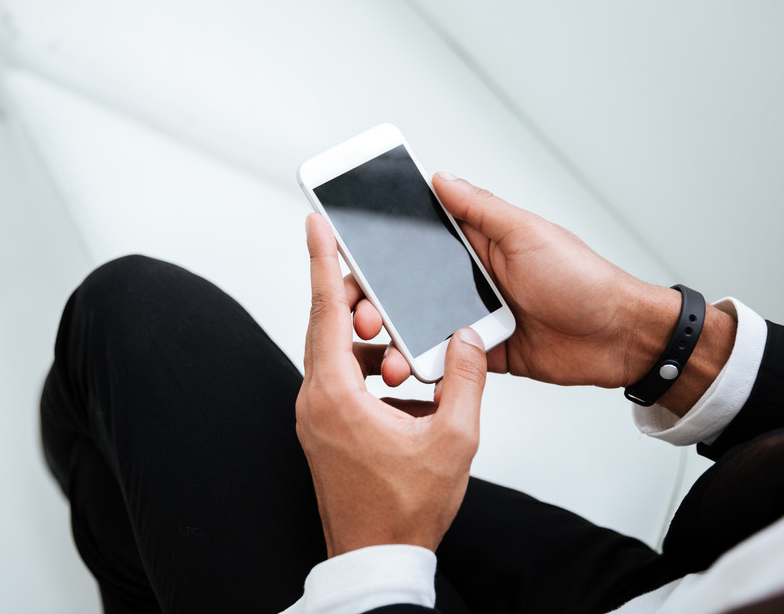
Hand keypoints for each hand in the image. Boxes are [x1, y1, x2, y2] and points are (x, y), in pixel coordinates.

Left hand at [295, 213, 487, 556]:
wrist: (377, 559)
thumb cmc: (405, 509)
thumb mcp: (452, 438)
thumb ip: (465, 379)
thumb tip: (468, 338)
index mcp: (336, 394)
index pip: (325, 310)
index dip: (322, 261)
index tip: (315, 224)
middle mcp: (315, 401)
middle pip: (330, 328)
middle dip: (359, 303)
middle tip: (384, 285)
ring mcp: (315, 419)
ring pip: (337, 357)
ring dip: (370, 344)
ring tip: (406, 349)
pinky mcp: (324, 432)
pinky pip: (342, 384)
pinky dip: (370, 373)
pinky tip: (406, 388)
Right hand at [371, 174, 734, 414]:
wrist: (618, 338)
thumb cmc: (583, 280)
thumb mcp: (528, 234)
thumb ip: (481, 210)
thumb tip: (441, 178)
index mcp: (480, 243)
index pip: (420, 237)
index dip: (385, 243)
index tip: (350, 249)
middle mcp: (472, 278)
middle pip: (410, 286)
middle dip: (378, 298)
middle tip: (361, 312)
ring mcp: (475, 317)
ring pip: (421, 325)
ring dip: (398, 336)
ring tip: (384, 349)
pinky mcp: (484, 353)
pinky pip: (447, 358)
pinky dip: (427, 364)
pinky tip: (408, 368)